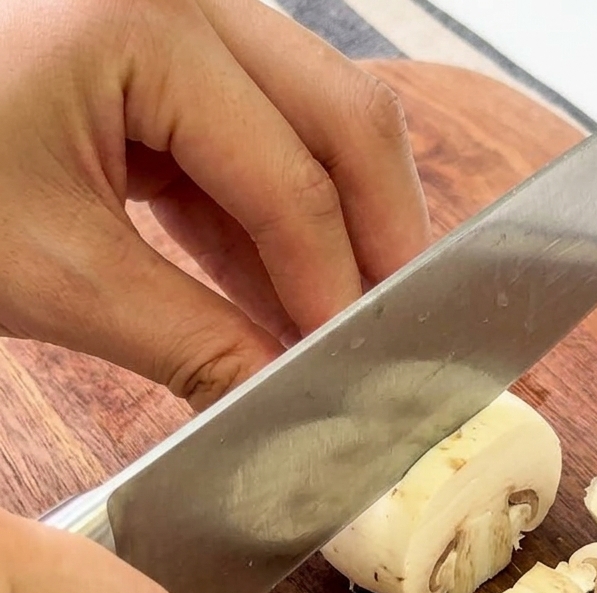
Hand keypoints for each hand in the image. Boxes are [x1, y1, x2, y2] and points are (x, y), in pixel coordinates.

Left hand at [0, 0, 429, 409]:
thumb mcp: (52, 271)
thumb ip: (188, 339)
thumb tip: (281, 400)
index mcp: (143, 23)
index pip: (291, 178)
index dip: (335, 286)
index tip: (354, 368)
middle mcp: (184, 1)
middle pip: (345, 116)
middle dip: (381, 235)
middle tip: (396, 330)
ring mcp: (180, 24)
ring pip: (320, 122)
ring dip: (340, 229)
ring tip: (345, 322)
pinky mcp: (164, 64)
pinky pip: (260, 142)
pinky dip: (280, 224)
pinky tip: (286, 295)